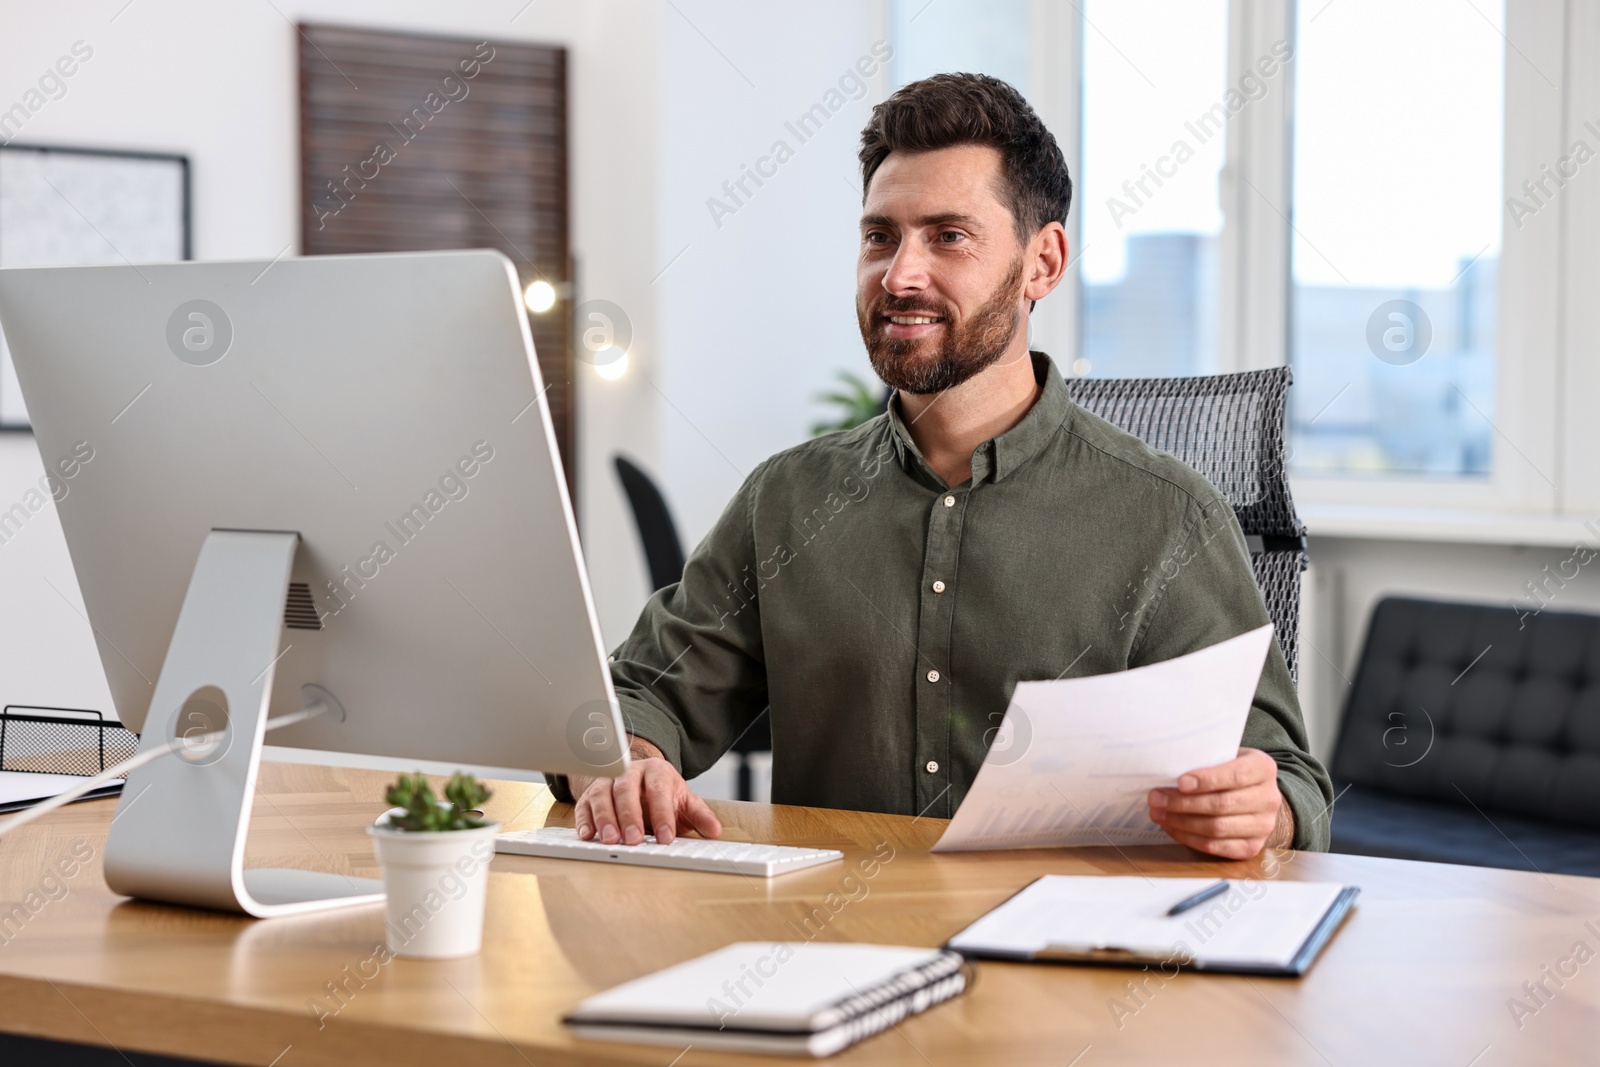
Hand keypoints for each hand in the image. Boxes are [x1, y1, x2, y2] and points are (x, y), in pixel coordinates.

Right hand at [571, 737, 720, 845]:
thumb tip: (714, 830)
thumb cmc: (662, 793)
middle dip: (629, 815)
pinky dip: (584, 820)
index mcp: (656, 771)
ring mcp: (607, 782)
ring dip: (604, 818)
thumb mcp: (684, 801)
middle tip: (633, 840)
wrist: (638, 779)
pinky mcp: (589, 794)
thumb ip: (699, 815)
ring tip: (610, 840)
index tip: (666, 837)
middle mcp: (629, 772)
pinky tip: (587, 835)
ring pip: (602, 795)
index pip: (658, 790)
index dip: (662, 814)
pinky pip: (584, 804)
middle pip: (626, 789)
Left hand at [1148, 748, 1292, 859]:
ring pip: (1217, 828)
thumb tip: (1168, 766)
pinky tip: (1171, 827)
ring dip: (1181, 822)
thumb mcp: (1227, 755)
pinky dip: (1189, 838)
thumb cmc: (1231, 770)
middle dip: (1183, 803)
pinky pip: (1216, 846)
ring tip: (1158, 813)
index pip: (1235, 776)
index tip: (1180, 782)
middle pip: (1222, 804)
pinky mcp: (1251, 847)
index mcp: (1264, 769)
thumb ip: (1206, 759)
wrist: (1256, 795)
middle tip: (1156, 798)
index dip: (1206, 780)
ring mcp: (1263, 826)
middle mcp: (1269, 799)